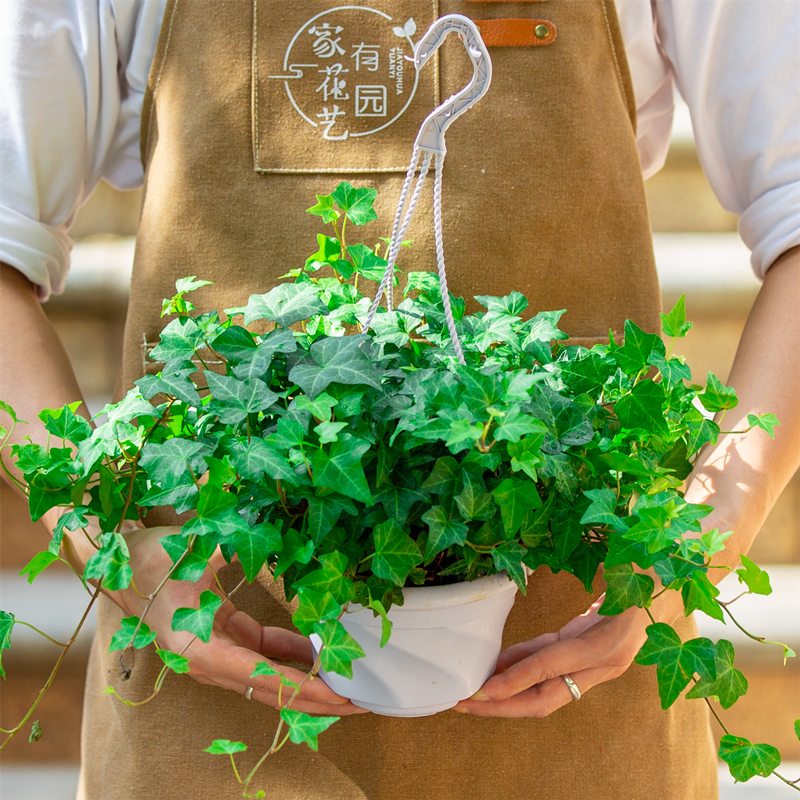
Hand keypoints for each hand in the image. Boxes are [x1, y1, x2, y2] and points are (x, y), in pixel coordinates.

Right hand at [74, 521, 367, 715]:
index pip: (264, 679)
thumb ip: (238, 550)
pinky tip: (322, 649)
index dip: (305, 688)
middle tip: (362, 700)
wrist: (122, 560)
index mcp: (201, 648)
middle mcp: (211, 661)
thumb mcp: (196, 553)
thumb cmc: (153, 559)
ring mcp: (218, 653)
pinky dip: (293, 654)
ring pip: (272, 676)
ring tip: (351, 679)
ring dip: (310, 678)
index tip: (341, 696)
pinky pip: (264, 655)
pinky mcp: (224, 640)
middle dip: (318, 697)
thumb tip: (281, 543)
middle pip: (273, 690)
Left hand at [453, 593, 654, 717]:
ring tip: (471, 691)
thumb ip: (583, 591)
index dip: (514, 678)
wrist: (673, 577)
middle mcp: (603, 662)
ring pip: (545, 688)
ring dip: (507, 690)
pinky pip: (551, 668)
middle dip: (502, 704)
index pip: (550, 667)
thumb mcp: (616, 573)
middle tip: (463, 703)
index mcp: (608, 643)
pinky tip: (497, 668)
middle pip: (545, 697)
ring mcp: (598, 663)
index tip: (482, 689)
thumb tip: (540, 597)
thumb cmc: (642, 567)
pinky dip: (522, 668)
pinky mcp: (590, 654)